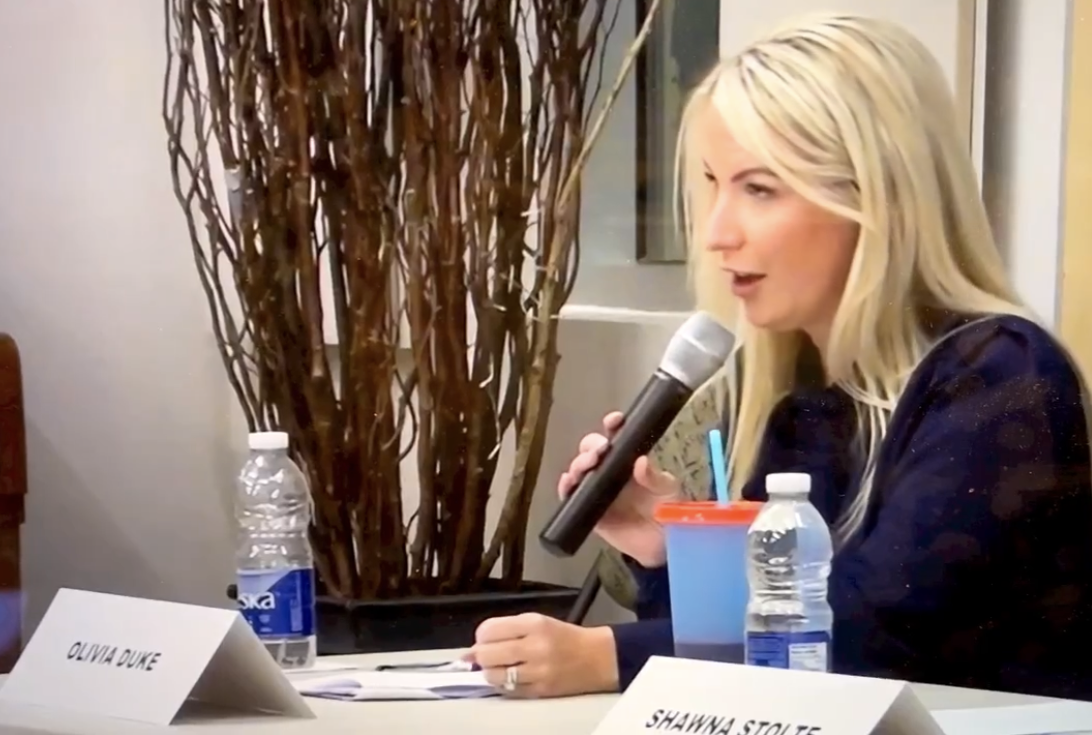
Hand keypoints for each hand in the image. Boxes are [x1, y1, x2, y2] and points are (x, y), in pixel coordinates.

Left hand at [467, 613, 618, 697]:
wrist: (597, 658)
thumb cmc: (564, 637)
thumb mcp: (538, 621)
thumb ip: (506, 629)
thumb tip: (473, 648)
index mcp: (534, 624)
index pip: (490, 630)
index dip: (481, 636)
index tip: (484, 638)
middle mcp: (535, 646)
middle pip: (487, 654)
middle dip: (481, 656)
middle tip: (486, 655)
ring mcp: (538, 671)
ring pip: (494, 676)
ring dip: (490, 672)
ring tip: (500, 667)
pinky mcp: (540, 691)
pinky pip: (508, 691)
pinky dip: (503, 685)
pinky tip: (510, 678)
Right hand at [558, 411, 681, 566]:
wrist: (663, 548)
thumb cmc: (668, 513)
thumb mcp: (668, 492)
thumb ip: (655, 478)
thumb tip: (640, 461)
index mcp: (630, 461)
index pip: (618, 438)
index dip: (613, 426)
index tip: (614, 421)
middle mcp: (611, 472)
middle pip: (592, 450)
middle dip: (591, 446)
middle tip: (599, 452)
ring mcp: (598, 490)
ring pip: (580, 470)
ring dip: (578, 463)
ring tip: (586, 466)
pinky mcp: (590, 511)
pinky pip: (572, 496)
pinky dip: (566, 487)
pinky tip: (569, 482)